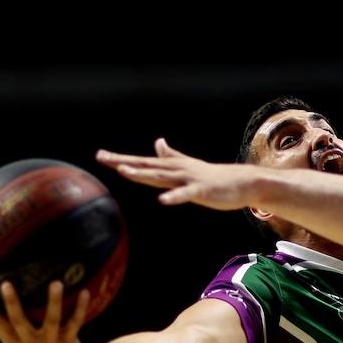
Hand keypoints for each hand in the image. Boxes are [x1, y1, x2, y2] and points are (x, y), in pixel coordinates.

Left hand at [96, 138, 256, 209]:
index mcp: (172, 167)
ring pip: (161, 177)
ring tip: (124, 171)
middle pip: (146, 166)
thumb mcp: (188, 165)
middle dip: (124, 162)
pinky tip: (162, 200)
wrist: (240, 182)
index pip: (143, 162)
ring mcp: (188, 179)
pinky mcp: (201, 191)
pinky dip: (174, 196)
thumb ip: (171, 156)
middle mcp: (177, 170)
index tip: (101, 155)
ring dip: (142, 174)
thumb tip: (158, 143)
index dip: (122, 159)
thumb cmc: (213, 177)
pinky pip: (185, 194)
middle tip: (103, 157)